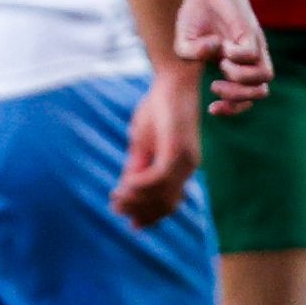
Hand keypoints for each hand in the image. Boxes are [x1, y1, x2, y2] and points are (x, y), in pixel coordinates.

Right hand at [111, 66, 201, 226]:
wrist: (174, 81)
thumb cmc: (159, 107)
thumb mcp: (143, 140)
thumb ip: (138, 164)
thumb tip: (128, 187)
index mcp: (182, 167)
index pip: (168, 201)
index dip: (148, 215)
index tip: (130, 223)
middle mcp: (188, 168)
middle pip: (165, 203)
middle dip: (140, 211)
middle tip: (117, 210)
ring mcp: (185, 161)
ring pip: (161, 194)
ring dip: (137, 200)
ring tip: (117, 198)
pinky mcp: (177, 150)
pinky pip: (158, 178)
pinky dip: (140, 185)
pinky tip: (125, 184)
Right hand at [174, 0, 272, 114]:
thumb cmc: (196, 12)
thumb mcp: (183, 40)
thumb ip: (190, 55)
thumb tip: (214, 54)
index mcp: (235, 64)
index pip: (246, 97)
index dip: (233, 109)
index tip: (212, 109)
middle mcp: (249, 58)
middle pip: (260, 92)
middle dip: (237, 98)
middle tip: (215, 86)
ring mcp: (253, 44)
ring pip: (264, 77)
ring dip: (240, 79)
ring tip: (222, 65)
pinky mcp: (251, 31)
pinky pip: (250, 54)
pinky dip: (234, 56)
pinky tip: (220, 43)